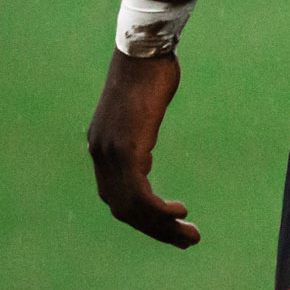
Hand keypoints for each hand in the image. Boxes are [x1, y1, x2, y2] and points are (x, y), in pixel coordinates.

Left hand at [87, 48, 199, 248]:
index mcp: (101, 145)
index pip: (115, 195)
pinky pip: (140, 195)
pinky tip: (180, 212)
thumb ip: (138, 134)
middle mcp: (100, 154)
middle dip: (154, 229)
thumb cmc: (149, 70)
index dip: (140, 215)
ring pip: (132, 208)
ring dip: (162, 227)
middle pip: (123, 208)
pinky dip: (160, 211)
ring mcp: (110, 153)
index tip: (165, 223)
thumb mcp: (140, 109)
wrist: (144, 49)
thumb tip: (143, 151)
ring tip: (190, 235)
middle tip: (184, 241)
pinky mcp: (127, 150)